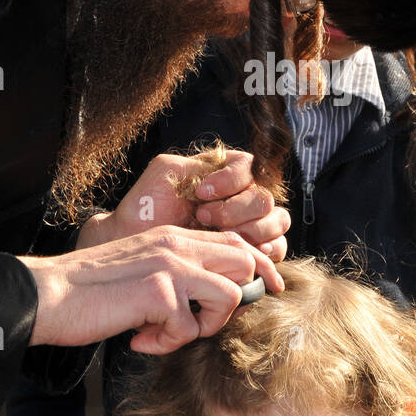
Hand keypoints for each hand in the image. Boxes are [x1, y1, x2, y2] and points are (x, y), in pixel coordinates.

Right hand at [19, 224, 284, 353]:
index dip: (259, 267)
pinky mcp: (158, 292)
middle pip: (245, 262)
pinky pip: (189, 328)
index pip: (235, 242)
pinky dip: (166, 344)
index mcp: (172, 237)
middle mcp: (176, 245)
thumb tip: (210, 303)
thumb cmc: (89, 290)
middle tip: (204, 325)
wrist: (48, 295)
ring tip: (164, 334)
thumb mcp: (141, 270)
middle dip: (239, 301)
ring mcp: (170, 266)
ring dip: (202, 327)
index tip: (269, 290)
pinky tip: (138, 339)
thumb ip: (175, 276)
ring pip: (229, 295)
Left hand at [77, 149, 289, 263]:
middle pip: (264, 197)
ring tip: (219, 236)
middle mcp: (243, 197)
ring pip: (277, 220)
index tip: (201, 192)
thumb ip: (200, 162)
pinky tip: (245, 252)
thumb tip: (226, 169)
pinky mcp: (254, 251)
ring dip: (250, 230)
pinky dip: (268, 249)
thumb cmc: (147, 207)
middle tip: (203, 217)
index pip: (250, 167)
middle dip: (234, 210)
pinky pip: (279, 247)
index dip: (231, 180)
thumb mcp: (167, 171)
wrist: (136, 241)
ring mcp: (252, 224)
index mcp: (226, 174)